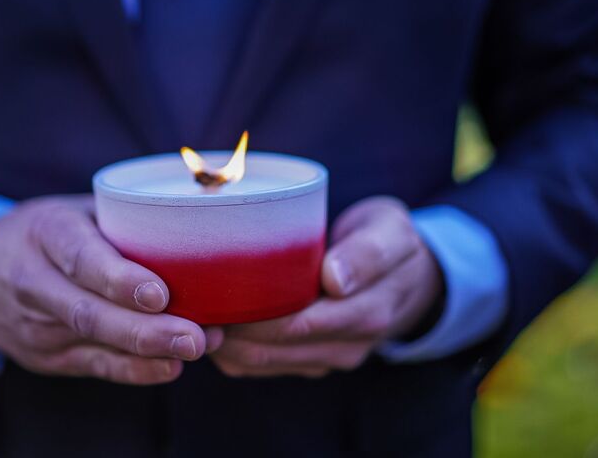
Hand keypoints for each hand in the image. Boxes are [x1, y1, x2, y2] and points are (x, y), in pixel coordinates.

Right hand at [0, 195, 222, 384]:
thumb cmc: (45, 233)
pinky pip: (94, 366)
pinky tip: (168, 367)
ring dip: (149, 351)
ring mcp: (36, 326)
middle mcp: (34, 283)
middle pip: (89, 312)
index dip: (119, 279)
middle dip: (145, 329)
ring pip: (94, 344)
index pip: (80, 259)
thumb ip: (121, 221)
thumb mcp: (72, 210)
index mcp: (46, 233)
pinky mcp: (45, 356)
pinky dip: (133, 370)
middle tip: (195, 337)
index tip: (160, 293)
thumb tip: (196, 229)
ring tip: (196, 347)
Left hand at [210, 197, 442, 377]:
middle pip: (274, 350)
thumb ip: (369, 253)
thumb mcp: (391, 232)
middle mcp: (347, 344)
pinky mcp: (314, 357)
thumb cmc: (391, 242)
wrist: (410, 272)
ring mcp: (329, 356)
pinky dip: (238, 352)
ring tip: (192, 320)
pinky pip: (269, 365)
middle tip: (188, 311)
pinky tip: (215, 328)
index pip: (299, 325)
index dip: (253, 319)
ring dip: (228, 348)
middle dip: (230, 337)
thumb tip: (335, 280)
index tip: (213, 301)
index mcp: (366, 313)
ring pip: (266, 364)